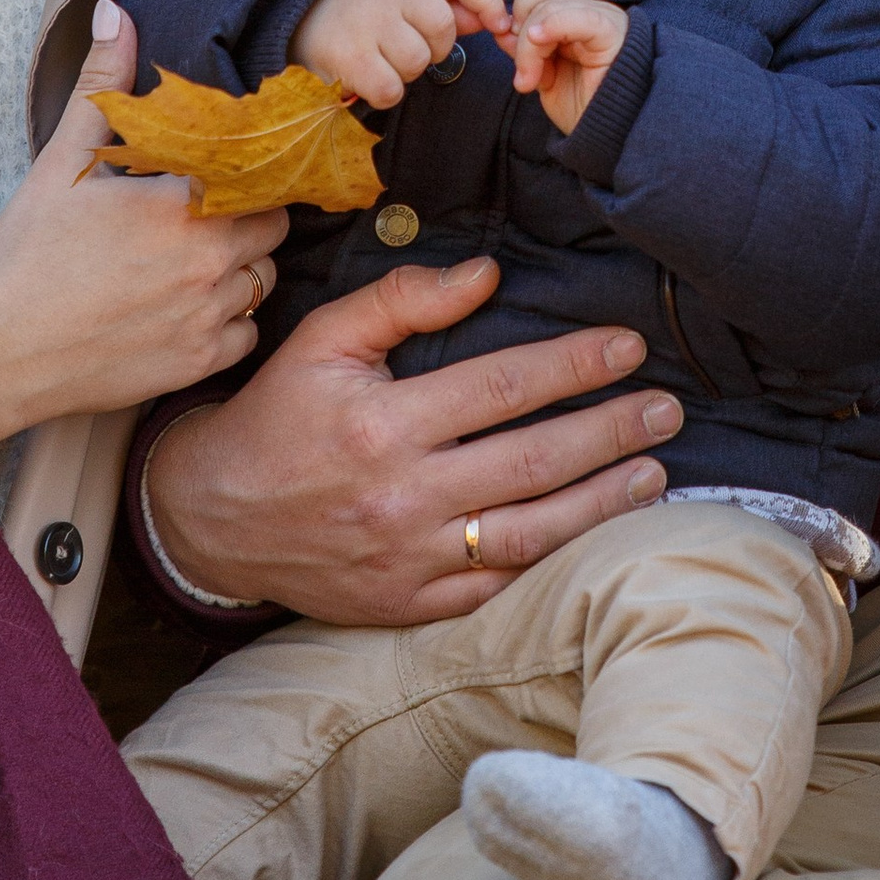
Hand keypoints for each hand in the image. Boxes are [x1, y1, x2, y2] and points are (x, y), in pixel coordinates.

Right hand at [0, 4, 283, 448]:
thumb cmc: (26, 255)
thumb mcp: (61, 163)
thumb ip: (100, 87)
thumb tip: (115, 13)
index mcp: (182, 205)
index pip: (261, 178)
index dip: (249, 176)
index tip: (226, 177)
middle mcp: (207, 260)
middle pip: (273, 229)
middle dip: (248, 219)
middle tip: (208, 218)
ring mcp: (206, 316)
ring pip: (263, 282)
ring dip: (241, 270)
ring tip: (195, 263)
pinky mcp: (196, 364)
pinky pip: (246, 335)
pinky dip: (228, 324)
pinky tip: (188, 310)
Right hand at [140, 253, 683, 622]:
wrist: (213, 519)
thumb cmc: (277, 415)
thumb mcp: (323, 339)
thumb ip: (402, 301)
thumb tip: (486, 275)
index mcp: (384, 421)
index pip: (504, 385)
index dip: (575, 365)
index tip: (628, 347)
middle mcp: (403, 493)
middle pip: (534, 460)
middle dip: (612, 432)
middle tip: (666, 410)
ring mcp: (410, 557)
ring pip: (529, 532)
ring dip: (601, 503)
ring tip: (654, 475)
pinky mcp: (409, 603)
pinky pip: (495, 584)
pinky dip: (549, 562)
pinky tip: (592, 534)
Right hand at [293, 0, 509, 108]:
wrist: (298, 5)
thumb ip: (448, 0)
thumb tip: (492, 21)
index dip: (488, 3)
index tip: (500, 26)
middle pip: (443, 27)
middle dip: (436, 45)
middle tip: (409, 42)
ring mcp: (368, 21)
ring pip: (419, 61)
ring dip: (409, 70)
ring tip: (386, 56)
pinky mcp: (349, 55)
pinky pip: (392, 88)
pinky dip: (387, 90)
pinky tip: (372, 74)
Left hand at [504, 0, 628, 133]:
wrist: (608, 136)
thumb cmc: (582, 108)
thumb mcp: (543, 75)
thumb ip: (526, 50)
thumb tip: (503, 30)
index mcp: (576, 19)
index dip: (520, 12)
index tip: (506, 44)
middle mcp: (592, 13)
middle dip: (521, 29)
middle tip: (521, 70)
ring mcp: (605, 20)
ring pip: (554, 7)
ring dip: (531, 46)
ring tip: (530, 80)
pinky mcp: (613, 34)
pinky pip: (581, 17)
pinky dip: (554, 24)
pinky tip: (538, 40)